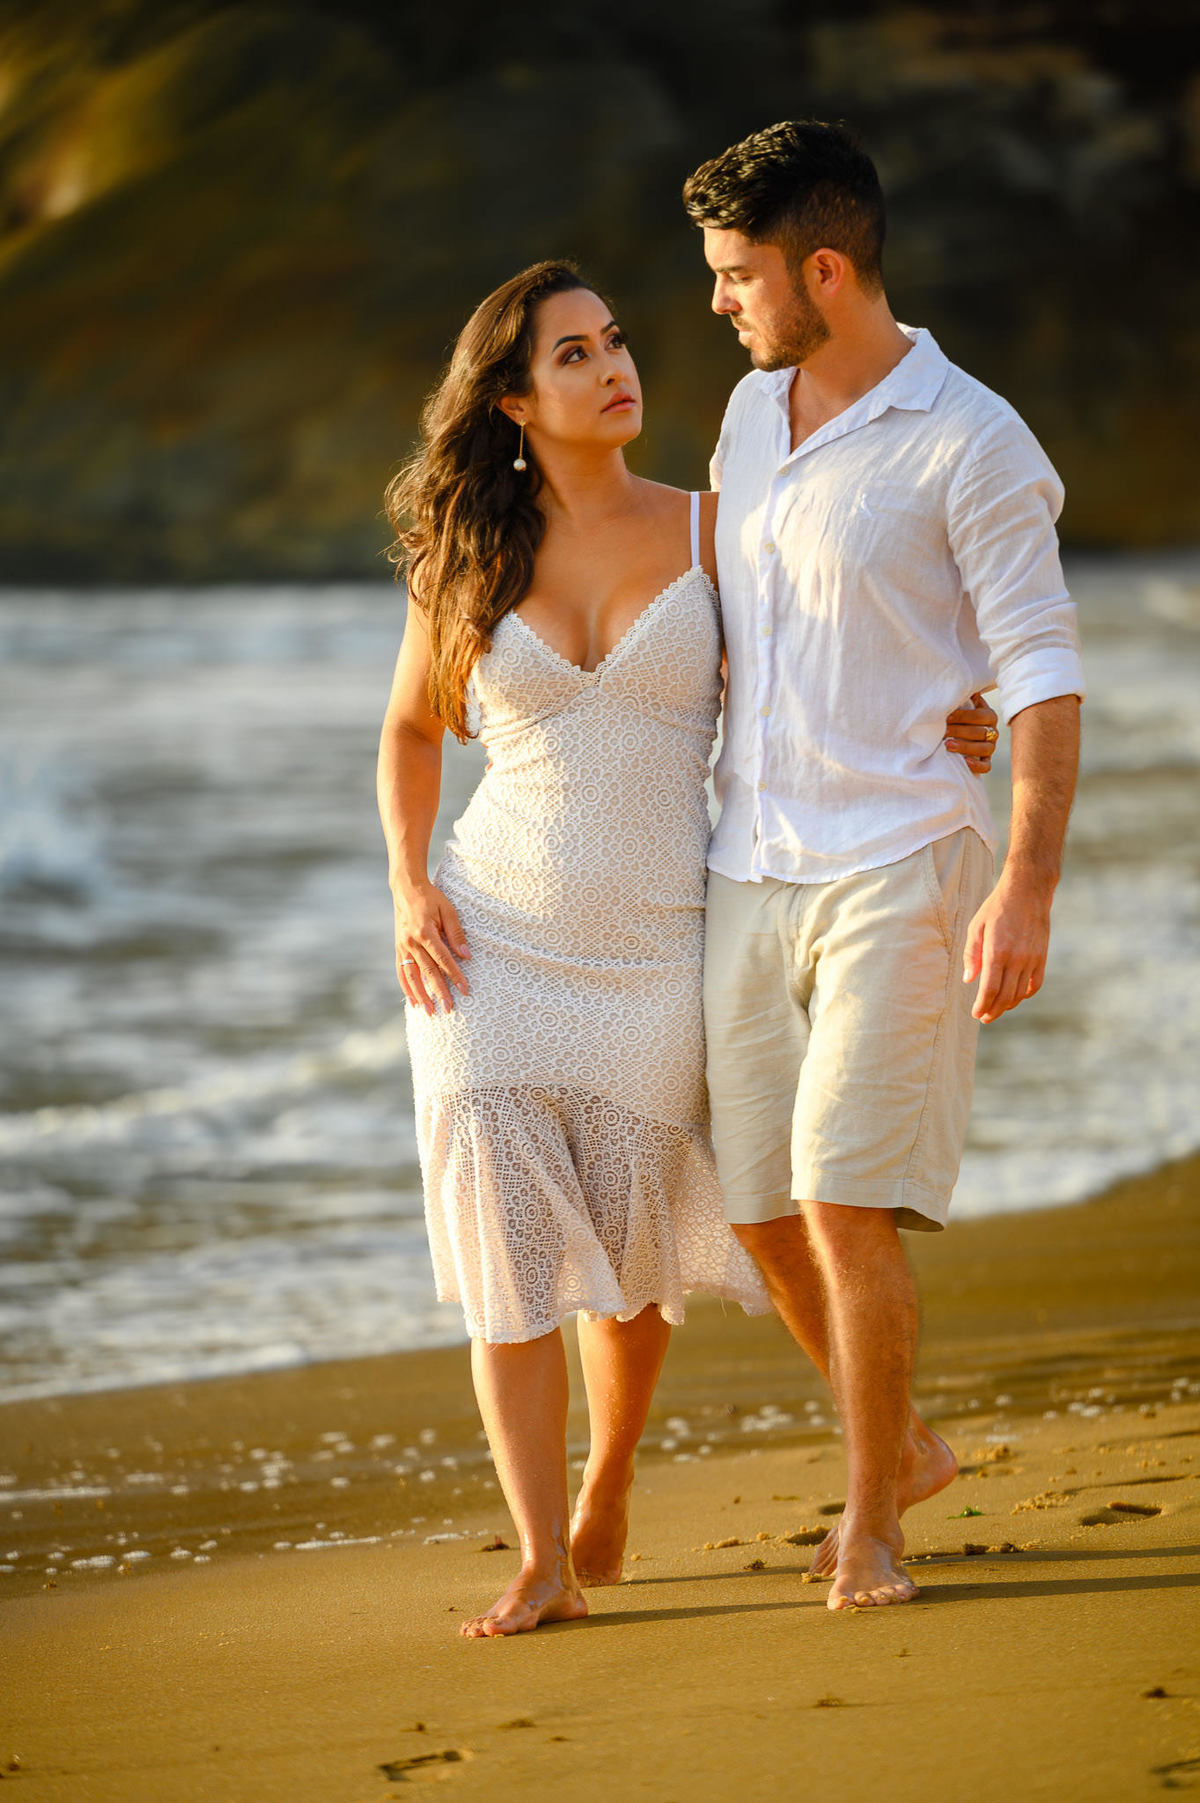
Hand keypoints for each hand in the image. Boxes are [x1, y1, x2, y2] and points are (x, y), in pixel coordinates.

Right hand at [394, 882, 469, 1013]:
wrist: (406, 889)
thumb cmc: (431, 898)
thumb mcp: (448, 910)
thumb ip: (457, 933)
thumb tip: (467, 955)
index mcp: (425, 932)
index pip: (443, 959)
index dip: (455, 975)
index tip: (465, 989)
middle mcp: (411, 942)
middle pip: (428, 972)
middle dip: (439, 992)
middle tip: (449, 1009)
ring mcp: (402, 947)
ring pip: (412, 976)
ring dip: (421, 995)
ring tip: (430, 1012)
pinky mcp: (398, 948)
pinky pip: (401, 971)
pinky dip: (407, 987)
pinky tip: (413, 1000)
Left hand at [945, 692, 998, 774]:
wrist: (958, 733)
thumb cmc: (960, 715)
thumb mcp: (962, 704)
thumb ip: (963, 696)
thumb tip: (959, 680)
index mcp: (988, 715)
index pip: (981, 716)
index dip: (964, 716)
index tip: (948, 716)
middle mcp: (992, 731)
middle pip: (981, 732)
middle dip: (961, 731)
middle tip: (943, 731)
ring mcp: (990, 746)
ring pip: (984, 748)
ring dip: (966, 747)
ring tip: (948, 745)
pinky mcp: (986, 760)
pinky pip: (986, 766)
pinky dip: (977, 766)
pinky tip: (965, 762)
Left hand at [962, 870, 1051, 1022]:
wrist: (1028, 891)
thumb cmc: (997, 907)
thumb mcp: (976, 927)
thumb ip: (971, 955)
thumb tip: (968, 980)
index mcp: (997, 952)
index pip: (990, 989)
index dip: (982, 1006)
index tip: (976, 1014)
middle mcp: (1017, 958)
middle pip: (1005, 996)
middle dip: (993, 1011)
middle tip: (984, 1017)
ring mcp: (1032, 959)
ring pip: (1020, 993)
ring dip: (1008, 1006)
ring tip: (997, 1009)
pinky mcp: (1042, 957)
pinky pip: (1035, 984)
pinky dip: (1025, 995)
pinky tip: (1016, 997)